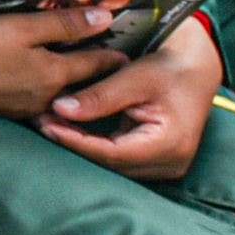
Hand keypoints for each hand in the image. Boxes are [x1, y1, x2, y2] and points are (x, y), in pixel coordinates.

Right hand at [0, 5, 124, 117]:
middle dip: (94, 74)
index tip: (129, 54)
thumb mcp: (21, 28)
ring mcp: (24, 107)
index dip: (112, 56)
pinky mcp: (3, 110)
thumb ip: (64, 24)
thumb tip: (105, 18)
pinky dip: (45, 92)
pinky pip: (36, 100)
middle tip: (109, 64)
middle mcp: (46, 96)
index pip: (94, 64)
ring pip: (58, 95)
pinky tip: (36, 85)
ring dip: (70, 85)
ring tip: (76, 73)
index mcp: (54, 73)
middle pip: (80, 84)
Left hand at [37, 12, 219, 180]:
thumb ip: (100, 96)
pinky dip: (92, 145)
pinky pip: (118, 158)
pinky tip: (68, 128)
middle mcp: (170, 164)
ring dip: (80, 145)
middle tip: (39, 120)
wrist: (195, 68)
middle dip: (72, 143)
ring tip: (48, 122)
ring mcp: (165, 166)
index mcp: (169, 145)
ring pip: (111, 164)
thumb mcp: (134, 77)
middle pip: (109, 162)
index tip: (45, 123)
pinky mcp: (155, 161)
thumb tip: (59, 109)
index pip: (111, 153)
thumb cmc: (169, 68)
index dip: (74, 140)